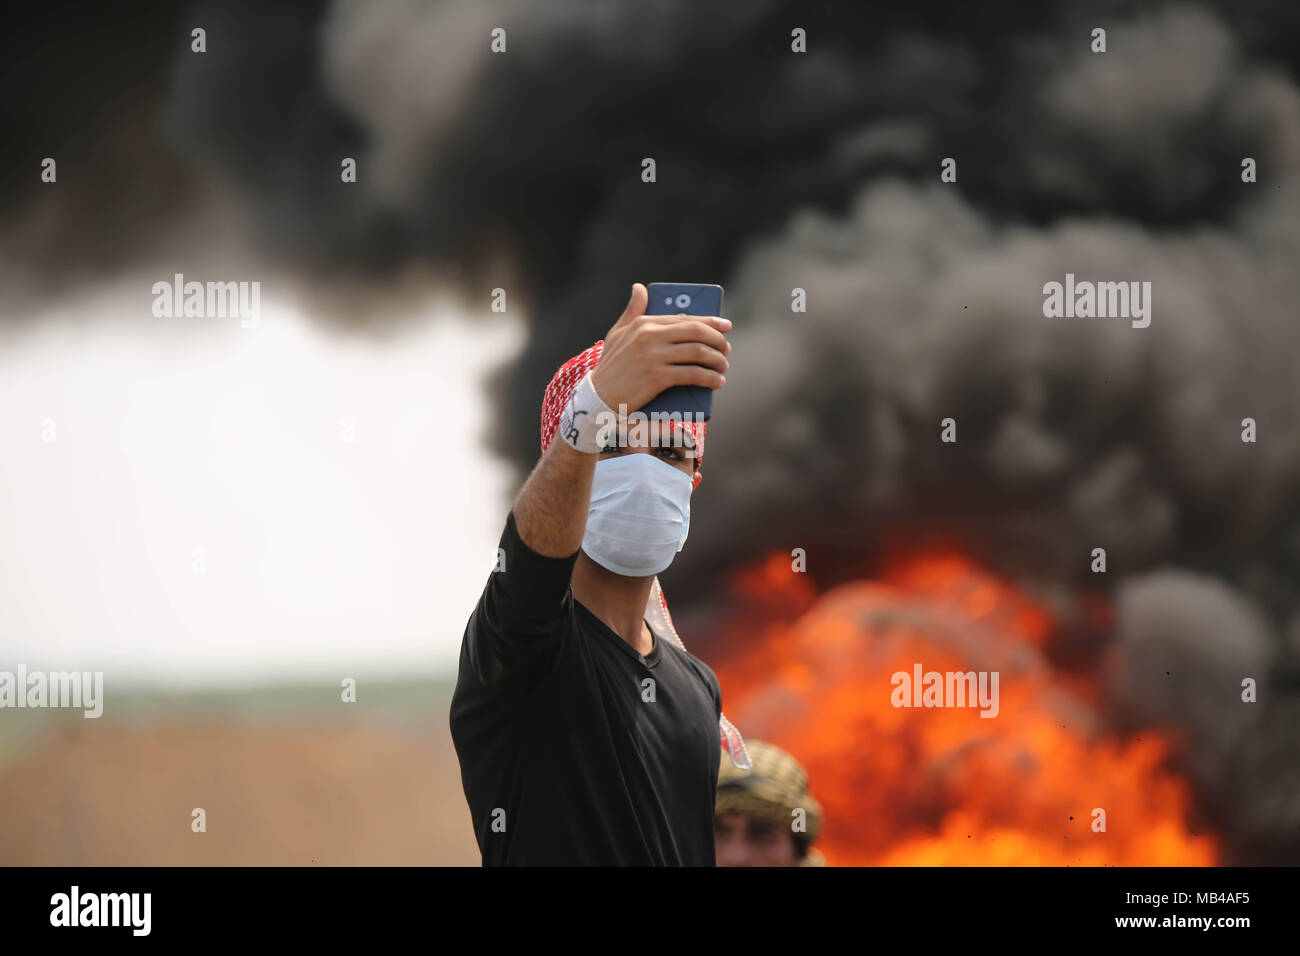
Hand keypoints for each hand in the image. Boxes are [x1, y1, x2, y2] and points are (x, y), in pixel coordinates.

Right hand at [589, 283, 731, 412]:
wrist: (598, 397)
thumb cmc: (610, 366)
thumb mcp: (617, 334)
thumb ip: (632, 310)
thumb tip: (639, 288)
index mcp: (643, 323)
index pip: (685, 318)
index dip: (710, 322)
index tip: (726, 326)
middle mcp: (649, 335)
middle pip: (696, 332)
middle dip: (717, 340)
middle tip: (726, 349)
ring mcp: (653, 356)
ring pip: (698, 352)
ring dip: (717, 360)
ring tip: (722, 367)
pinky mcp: (657, 377)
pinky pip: (693, 374)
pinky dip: (710, 378)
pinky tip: (717, 382)